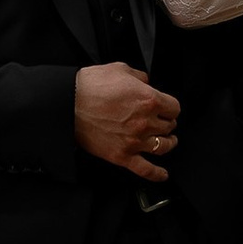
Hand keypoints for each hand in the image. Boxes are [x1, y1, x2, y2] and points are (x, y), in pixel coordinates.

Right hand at [75, 62, 181, 182]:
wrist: (68, 103)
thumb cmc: (90, 86)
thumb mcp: (120, 69)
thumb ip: (139, 76)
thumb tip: (145, 82)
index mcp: (148, 100)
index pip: (174, 108)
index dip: (171, 107)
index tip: (167, 108)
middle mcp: (145, 122)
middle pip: (169, 126)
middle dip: (167, 122)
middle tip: (162, 121)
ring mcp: (134, 141)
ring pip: (163, 147)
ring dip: (168, 143)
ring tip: (167, 141)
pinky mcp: (122, 155)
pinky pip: (145, 170)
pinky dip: (157, 174)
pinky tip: (162, 174)